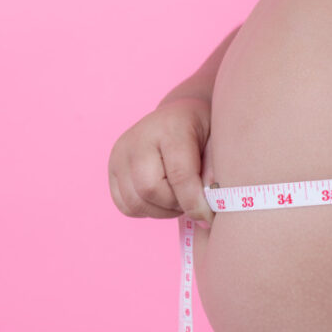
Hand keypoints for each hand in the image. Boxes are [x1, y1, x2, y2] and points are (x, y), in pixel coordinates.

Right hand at [107, 98, 214, 226]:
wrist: (178, 115)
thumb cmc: (203, 131)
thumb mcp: (219, 143)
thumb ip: (216, 171)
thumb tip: (211, 204)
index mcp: (170, 128)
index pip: (179, 175)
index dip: (195, 202)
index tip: (208, 216)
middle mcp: (138, 138)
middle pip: (149, 190)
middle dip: (175, 206)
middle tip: (192, 202)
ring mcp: (120, 153)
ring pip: (135, 202)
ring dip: (161, 211)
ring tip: (179, 199)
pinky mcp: (112, 168)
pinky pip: (125, 205)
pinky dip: (146, 210)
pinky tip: (162, 198)